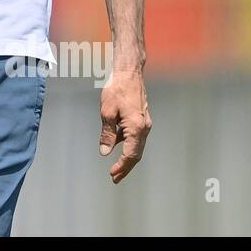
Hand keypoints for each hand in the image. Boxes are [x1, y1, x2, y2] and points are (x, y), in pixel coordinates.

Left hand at [98, 67, 151, 183]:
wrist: (129, 73)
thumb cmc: (117, 90)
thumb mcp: (107, 112)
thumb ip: (107, 134)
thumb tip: (105, 151)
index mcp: (136, 128)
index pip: (130, 154)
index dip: (122, 166)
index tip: (112, 174)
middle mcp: (144, 128)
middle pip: (136, 154)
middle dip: (125, 167)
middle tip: (115, 178)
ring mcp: (145, 123)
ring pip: (137, 146)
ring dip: (127, 157)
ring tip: (115, 167)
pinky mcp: (142, 119)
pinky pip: (136, 137)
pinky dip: (128, 145)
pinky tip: (116, 144)